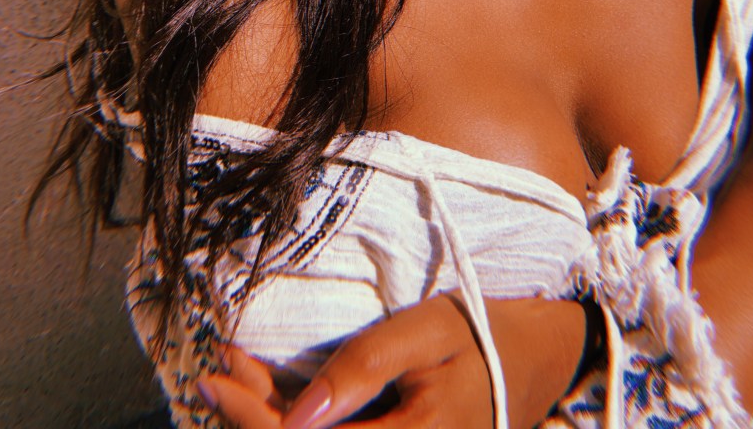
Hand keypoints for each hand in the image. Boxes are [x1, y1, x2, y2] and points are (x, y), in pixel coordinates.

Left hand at [198, 294, 492, 427]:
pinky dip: (297, 421)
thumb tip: (297, 417)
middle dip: (249, 418)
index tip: (219, 369)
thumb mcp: (426, 332)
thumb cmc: (479, 335)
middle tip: (220, 366)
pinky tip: (274, 394)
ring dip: (267, 422)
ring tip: (236, 375)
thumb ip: (365, 368)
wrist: (532, 361)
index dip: (253, 417)